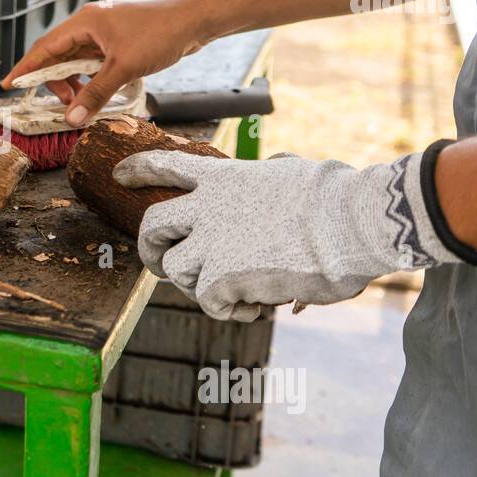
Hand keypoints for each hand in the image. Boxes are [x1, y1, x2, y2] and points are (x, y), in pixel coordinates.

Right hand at [2, 0, 214, 125]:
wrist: (193, 22)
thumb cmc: (159, 35)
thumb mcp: (123, 69)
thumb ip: (94, 94)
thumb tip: (71, 119)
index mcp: (85, 22)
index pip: (44, 47)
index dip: (26, 68)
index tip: (9, 85)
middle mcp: (89, 24)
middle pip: (58, 55)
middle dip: (56, 83)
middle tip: (64, 106)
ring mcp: (103, 32)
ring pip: (76, 61)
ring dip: (75, 83)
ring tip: (83, 104)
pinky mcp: (116, 41)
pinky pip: (93, 62)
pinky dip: (90, 79)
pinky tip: (97, 94)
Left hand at [112, 148, 468, 320]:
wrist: (357, 221)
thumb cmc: (339, 199)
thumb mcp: (294, 172)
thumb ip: (272, 174)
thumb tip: (278, 169)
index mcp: (225, 177)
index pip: (166, 165)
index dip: (138, 170)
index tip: (118, 176)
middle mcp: (209, 205)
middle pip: (152, 225)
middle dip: (149, 249)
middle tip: (162, 265)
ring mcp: (213, 239)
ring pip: (178, 269)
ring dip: (200, 288)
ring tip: (236, 295)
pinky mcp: (223, 275)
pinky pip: (206, 301)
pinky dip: (227, 311)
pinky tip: (255, 308)